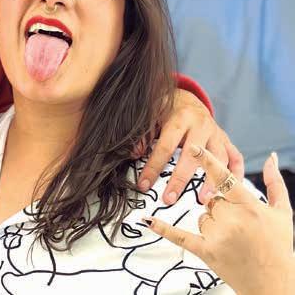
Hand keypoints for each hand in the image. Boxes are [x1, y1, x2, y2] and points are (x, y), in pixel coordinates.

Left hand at [138, 88, 243, 203]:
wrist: (186, 98)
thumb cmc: (165, 108)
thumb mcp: (151, 114)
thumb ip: (143, 134)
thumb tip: (135, 154)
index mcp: (180, 118)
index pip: (165, 146)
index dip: (154, 167)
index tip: (144, 185)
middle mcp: (201, 125)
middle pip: (193, 156)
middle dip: (180, 179)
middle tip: (170, 199)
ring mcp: (216, 133)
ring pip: (219, 158)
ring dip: (212, 180)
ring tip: (203, 199)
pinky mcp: (226, 139)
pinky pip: (236, 157)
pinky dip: (236, 174)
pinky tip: (230, 190)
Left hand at [145, 146, 293, 294]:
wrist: (274, 285)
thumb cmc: (279, 247)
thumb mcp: (282, 213)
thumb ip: (274, 183)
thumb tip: (270, 156)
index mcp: (250, 206)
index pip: (224, 178)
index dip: (206, 161)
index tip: (191, 147)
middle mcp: (233, 220)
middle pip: (211, 199)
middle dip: (222, 209)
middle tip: (239, 225)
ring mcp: (218, 236)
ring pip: (202, 215)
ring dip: (213, 223)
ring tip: (233, 239)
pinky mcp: (207, 251)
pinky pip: (180, 235)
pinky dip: (164, 228)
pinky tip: (147, 220)